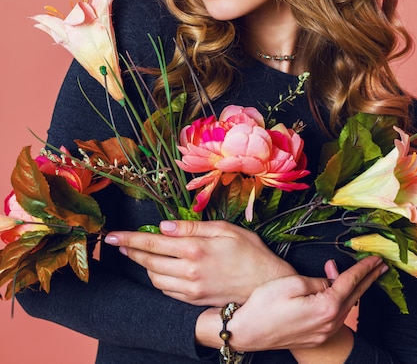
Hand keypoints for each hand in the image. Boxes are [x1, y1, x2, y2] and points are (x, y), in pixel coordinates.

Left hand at [104, 220, 294, 305]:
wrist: (266, 284)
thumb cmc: (249, 251)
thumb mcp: (224, 229)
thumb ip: (192, 226)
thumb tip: (164, 225)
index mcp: (195, 248)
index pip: (152, 242)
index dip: (129, 238)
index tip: (112, 235)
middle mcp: (189, 270)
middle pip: (148, 261)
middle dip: (130, 250)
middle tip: (118, 242)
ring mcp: (191, 289)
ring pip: (155, 278)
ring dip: (142, 265)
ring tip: (136, 253)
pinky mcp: (194, 300)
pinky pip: (167, 291)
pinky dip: (157, 279)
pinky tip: (157, 269)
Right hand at [221, 255, 387, 352]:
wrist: (246, 332)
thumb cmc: (263, 306)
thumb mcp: (291, 283)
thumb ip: (316, 280)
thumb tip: (328, 281)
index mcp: (325, 307)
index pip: (350, 282)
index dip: (363, 268)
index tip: (374, 258)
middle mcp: (328, 323)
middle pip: (355, 296)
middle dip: (368, 279)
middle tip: (380, 267)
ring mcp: (322, 332)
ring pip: (347, 307)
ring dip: (355, 289)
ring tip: (361, 274)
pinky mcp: (314, 336)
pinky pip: (336, 316)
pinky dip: (343, 301)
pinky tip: (337, 293)